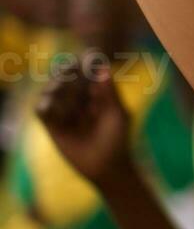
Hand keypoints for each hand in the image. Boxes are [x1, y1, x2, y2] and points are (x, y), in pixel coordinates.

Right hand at [36, 52, 131, 185]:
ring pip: (51, 90)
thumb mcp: (117, 114)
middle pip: (65, 76)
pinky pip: (41, 109)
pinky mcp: (52, 125)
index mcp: (97, 91)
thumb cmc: (118, 138)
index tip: (83, 62)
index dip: (82, 64)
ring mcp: (64, 110)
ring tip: (66, 98)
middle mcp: (78, 98)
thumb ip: (110, 92)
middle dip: (67, 75)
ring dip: (57, 89)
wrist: (107, 166)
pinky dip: (45, 105)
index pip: (85, 71)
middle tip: (71, 77)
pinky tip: (53, 109)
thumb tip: (104, 67)